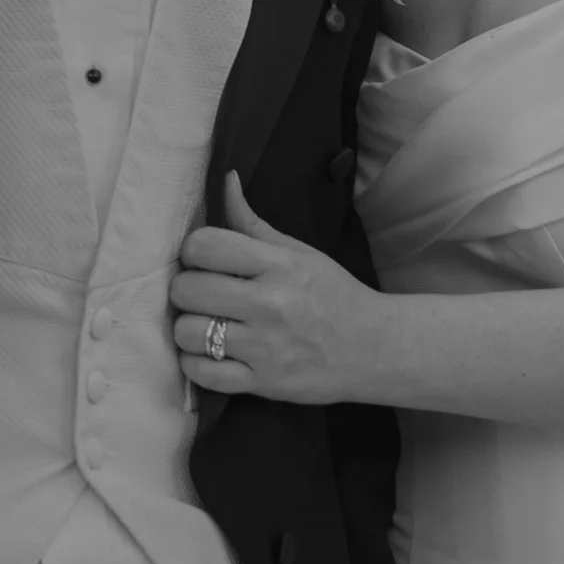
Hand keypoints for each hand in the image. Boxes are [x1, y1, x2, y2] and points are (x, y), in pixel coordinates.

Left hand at [173, 174, 389, 405]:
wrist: (376, 349)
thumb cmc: (334, 296)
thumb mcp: (299, 253)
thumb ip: (253, 223)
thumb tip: (226, 180)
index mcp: (278, 266)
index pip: (204, 246)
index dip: (195, 251)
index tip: (206, 262)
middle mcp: (269, 304)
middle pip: (187, 290)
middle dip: (187, 290)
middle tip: (204, 295)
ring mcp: (265, 347)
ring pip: (187, 333)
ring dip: (189, 330)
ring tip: (207, 326)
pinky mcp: (262, 383)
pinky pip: (202, 374)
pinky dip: (198, 365)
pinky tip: (212, 355)